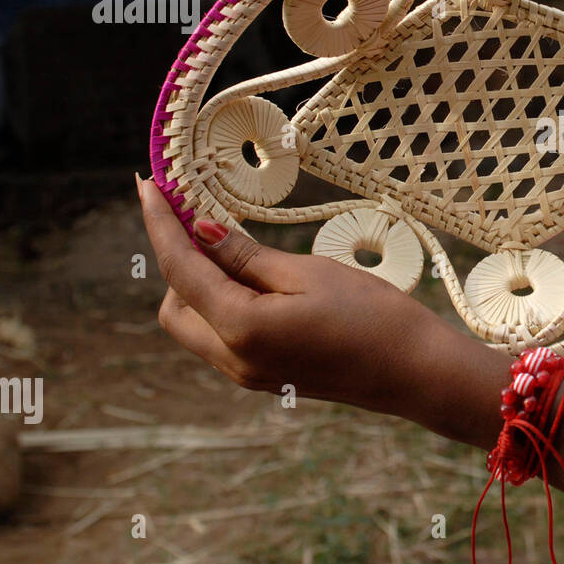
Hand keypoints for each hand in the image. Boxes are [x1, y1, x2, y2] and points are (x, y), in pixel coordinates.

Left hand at [137, 177, 467, 417]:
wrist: (414, 371)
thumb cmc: (373, 318)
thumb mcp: (309, 273)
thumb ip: (247, 256)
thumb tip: (201, 231)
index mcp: (241, 329)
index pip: (181, 270)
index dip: (161, 224)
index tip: (149, 186)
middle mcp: (234, 360)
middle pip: (175, 306)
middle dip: (180, 262)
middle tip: (208, 221)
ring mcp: (248, 374)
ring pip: (195, 324)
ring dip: (201, 285)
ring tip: (238, 249)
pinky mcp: (266, 376)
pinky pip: (222, 337)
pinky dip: (222, 305)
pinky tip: (254, 279)